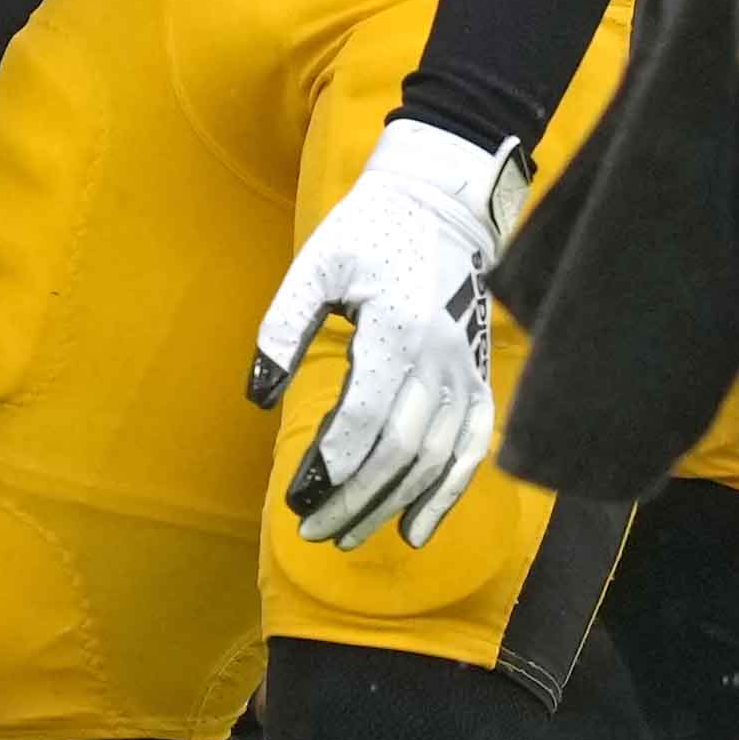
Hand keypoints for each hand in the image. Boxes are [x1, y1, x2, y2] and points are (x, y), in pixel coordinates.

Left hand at [250, 115, 522, 548]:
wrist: (442, 204)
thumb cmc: (367, 233)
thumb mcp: (314, 265)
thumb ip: (282, 327)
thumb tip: (258, 397)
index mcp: (397, 328)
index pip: (364, 416)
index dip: (332, 464)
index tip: (296, 497)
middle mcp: (440, 358)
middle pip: (398, 451)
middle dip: (354, 499)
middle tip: (312, 530)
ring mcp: (466, 371)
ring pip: (433, 459)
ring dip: (390, 504)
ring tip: (346, 535)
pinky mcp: (479, 379)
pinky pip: (472, 448)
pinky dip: (448, 493)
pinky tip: (414, 529)